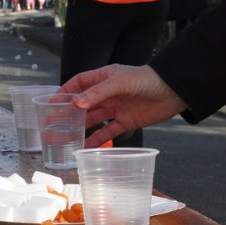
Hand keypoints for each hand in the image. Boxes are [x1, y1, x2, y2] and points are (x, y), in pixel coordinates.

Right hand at [59, 64, 187, 146]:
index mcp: (104, 78)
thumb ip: (98, 93)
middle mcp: (108, 93)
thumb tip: (76, 103)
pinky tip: (86, 146)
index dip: (65, 92)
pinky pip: (108, 131)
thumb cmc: (148, 79)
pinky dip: (97, 139)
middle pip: (82, 104)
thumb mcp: (120, 82)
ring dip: (79, 127)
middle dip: (67, 113)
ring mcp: (116, 108)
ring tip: (63, 137)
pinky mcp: (126, 121)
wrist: (174, 91)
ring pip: (93, 119)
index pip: (79, 84)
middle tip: (51, 123)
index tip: (51, 103)